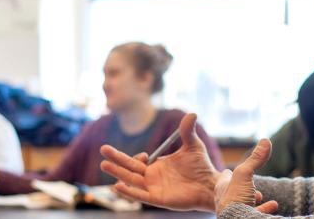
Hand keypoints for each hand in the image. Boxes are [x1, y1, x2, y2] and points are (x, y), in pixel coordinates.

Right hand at [100, 113, 220, 211]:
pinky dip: (128, 191)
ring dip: (117, 173)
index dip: (135, 157)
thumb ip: (188, 131)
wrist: (210, 185)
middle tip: (103, 150)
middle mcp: (152, 177)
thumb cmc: (202, 167)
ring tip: (104, 165)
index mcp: (157, 166)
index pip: (137, 162)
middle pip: (129, 169)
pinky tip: (117, 186)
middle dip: (116, 159)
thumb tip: (192, 113)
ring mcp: (154, 188)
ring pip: (131, 181)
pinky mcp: (158, 199)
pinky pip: (140, 196)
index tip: (144, 155)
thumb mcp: (193, 145)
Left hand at [215, 139, 277, 214]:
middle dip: (242, 187)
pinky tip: (273, 204)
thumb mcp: (244, 174)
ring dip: (252, 198)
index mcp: (222, 190)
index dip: (228, 174)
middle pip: (234, 192)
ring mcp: (235, 213)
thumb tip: (266, 140)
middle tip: (249, 184)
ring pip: (243, 203)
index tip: (228, 171)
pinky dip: (265, 208)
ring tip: (259, 195)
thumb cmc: (236, 200)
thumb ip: (255, 159)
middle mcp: (226, 202)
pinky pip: (254, 214)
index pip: (223, 179)